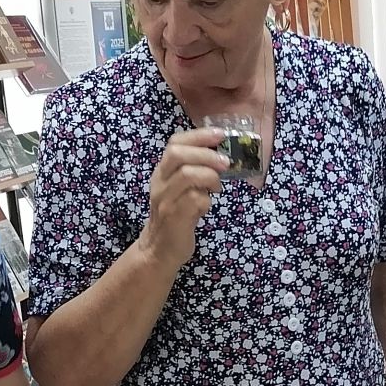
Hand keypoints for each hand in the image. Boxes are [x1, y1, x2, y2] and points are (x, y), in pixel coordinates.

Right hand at [138, 129, 226, 269]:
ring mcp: (165, 200)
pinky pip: (195, 200)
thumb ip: (193, 172)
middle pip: (178, 154)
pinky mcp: (175, 217)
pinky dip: (207, 201)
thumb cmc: (175, 216)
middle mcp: (160, 183)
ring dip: (209, 177)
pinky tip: (206, 207)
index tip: (221, 135)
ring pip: (187, 174)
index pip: (175, 143)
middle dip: (206, 154)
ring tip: (216, 187)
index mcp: (162, 172)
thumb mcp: (179, 190)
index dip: (199, 135)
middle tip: (226, 163)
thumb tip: (223, 157)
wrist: (159, 249)